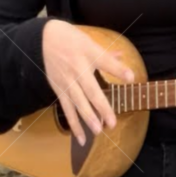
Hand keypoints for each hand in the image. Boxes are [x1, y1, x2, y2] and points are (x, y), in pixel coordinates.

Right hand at [42, 20, 133, 145]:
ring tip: (98, 131)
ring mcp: (67, 80)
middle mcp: (78, 68)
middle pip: (91, 90)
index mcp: (88, 53)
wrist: (43, 39)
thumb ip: (106, 53)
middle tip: (112, 122)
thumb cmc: (70, 39)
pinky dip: (73, 124)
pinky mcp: (59, 89)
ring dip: (88, 118)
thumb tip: (121, 55)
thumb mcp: (89, 41)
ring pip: (78, 102)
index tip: (131, 77)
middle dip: (102, 107)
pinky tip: (81, 137)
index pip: (106, 61)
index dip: (118, 69)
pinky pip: (67, 108)